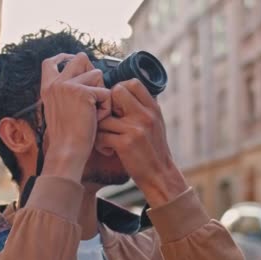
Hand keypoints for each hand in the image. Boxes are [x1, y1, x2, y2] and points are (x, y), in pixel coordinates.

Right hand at [40, 52, 111, 181]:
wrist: (67, 151)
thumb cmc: (66, 137)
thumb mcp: (59, 110)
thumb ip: (65, 93)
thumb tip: (82, 78)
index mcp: (48, 88)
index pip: (51, 61)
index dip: (64, 57)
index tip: (72, 60)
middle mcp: (56, 83)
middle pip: (80, 58)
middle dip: (92, 71)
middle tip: (94, 93)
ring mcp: (68, 86)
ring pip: (97, 74)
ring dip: (101, 93)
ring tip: (94, 112)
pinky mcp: (83, 92)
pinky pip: (106, 92)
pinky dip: (107, 107)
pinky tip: (97, 119)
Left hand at [96, 79, 187, 206]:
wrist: (160, 176)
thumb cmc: (154, 150)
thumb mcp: (156, 124)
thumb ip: (143, 108)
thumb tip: (124, 89)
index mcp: (153, 108)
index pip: (132, 83)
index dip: (120, 90)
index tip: (117, 107)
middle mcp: (146, 115)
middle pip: (117, 91)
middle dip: (108, 105)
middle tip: (110, 121)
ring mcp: (136, 129)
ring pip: (104, 116)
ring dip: (100, 128)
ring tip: (106, 138)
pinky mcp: (125, 144)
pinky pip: (101, 135)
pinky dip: (100, 143)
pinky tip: (108, 150)